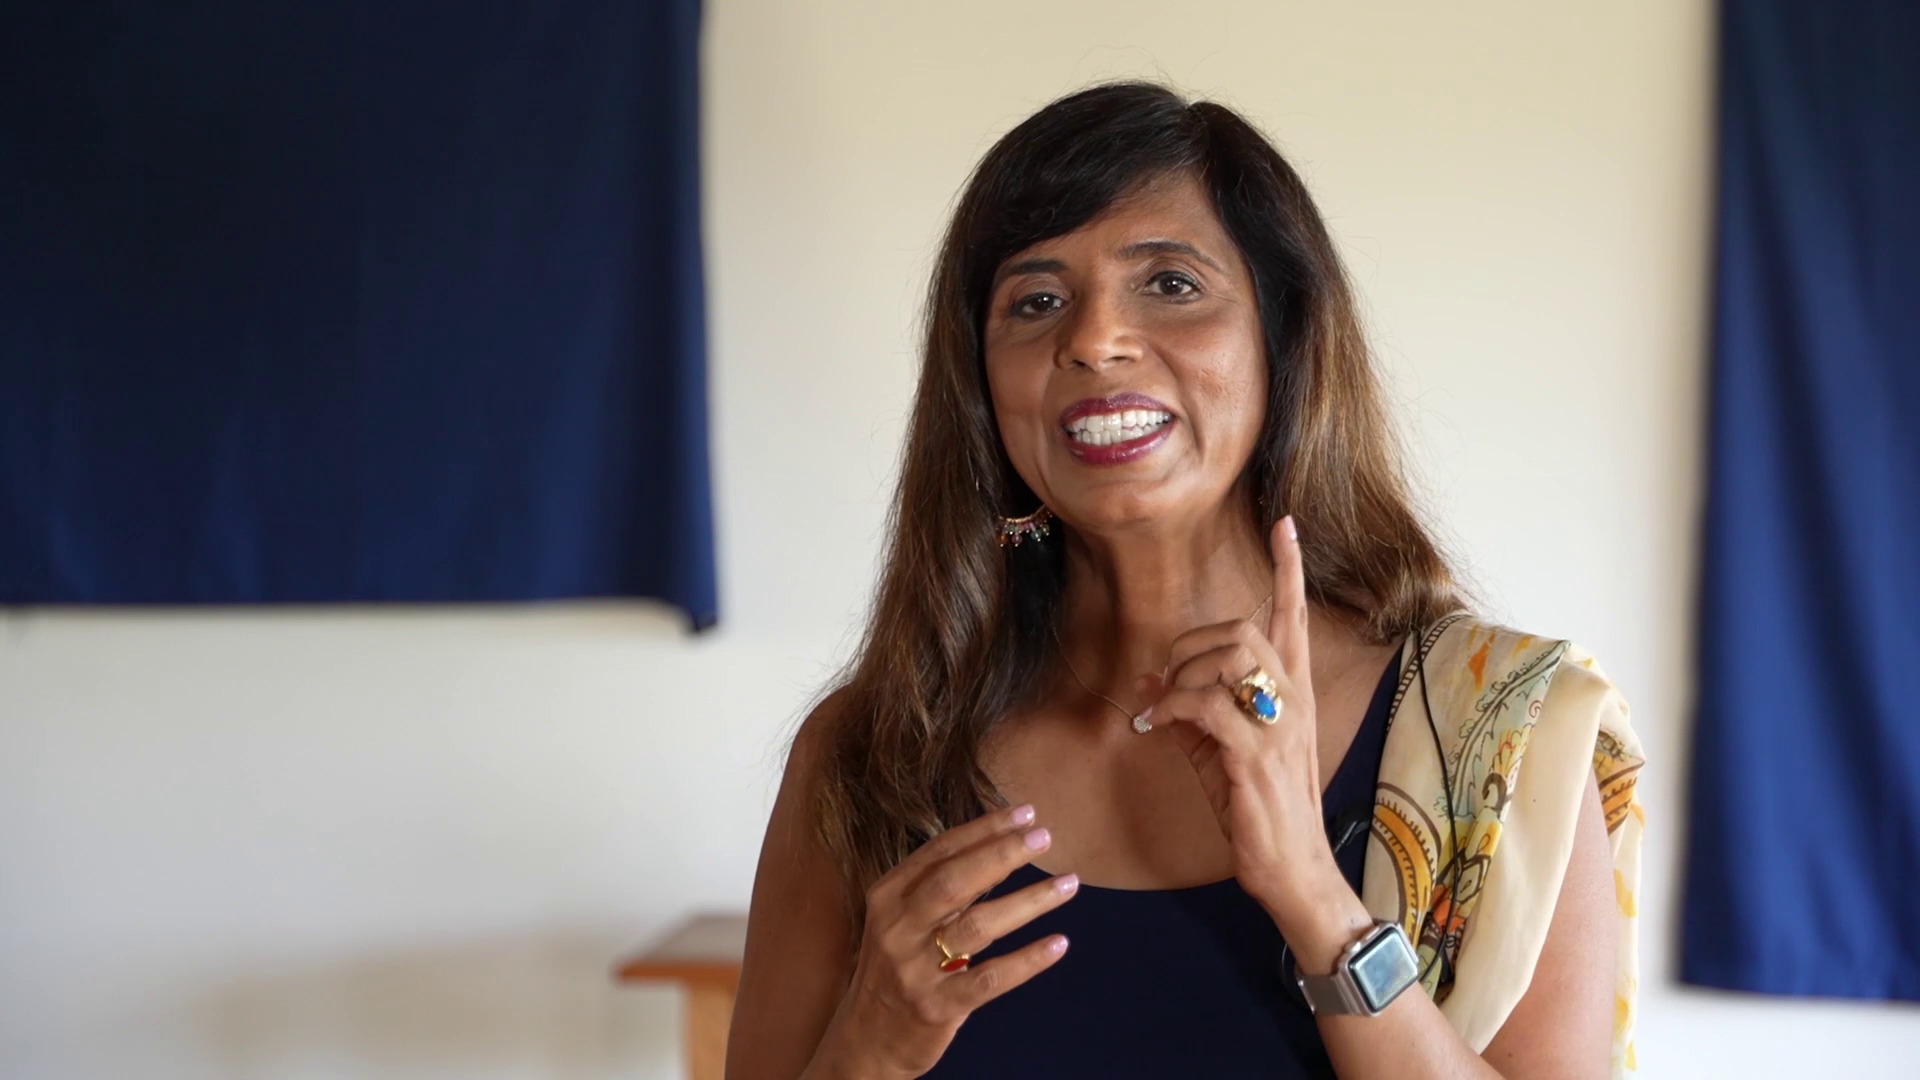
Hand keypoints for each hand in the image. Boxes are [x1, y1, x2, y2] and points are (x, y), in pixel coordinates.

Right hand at [808, 804, 1076, 1079]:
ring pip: (978, 925)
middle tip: (1045, 837)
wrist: (865, 1040)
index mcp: (888, 896)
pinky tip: (1058, 944)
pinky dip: (1027, 960)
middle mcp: (897, 928)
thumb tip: (1003, 848)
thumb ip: (945, 889)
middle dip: (1003, 853)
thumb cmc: (895, 969)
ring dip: (1028, 901)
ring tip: (1068, 884)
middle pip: (955, 881)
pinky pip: (989, 978)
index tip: (1025, 812)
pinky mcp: (936, 1006)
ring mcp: (914, 969)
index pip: (940, 851)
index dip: (984, 829)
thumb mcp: (904, 921)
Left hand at [1143, 516, 1369, 961]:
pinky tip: (1159, 727)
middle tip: (1168, 677)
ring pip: (1231, 656)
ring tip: (1166, 707)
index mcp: (1294, 692)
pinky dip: (1175, 707)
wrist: (1291, 867)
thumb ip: (1189, 710)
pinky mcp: (1258, 753)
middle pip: (1248, 628)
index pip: (1294, 616)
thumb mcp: (1217, 751)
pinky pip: (1210, 703)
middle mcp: (1295, 700)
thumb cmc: (1257, 808)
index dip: (1288, 569)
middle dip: (1196, 640)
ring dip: (1184, 674)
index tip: (1284, 523)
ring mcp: (1281, 725)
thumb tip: (1149, 682)